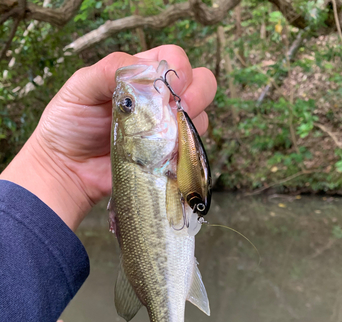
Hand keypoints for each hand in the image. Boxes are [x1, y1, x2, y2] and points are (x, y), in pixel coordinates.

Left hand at [1, 46, 216, 229]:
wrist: (67, 169)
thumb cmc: (69, 124)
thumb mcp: (80, 88)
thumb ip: (109, 70)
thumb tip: (144, 68)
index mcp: (140, 77)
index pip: (174, 59)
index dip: (179, 69)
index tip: (169, 86)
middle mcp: (159, 100)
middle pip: (200, 84)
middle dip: (197, 92)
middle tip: (179, 108)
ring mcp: (166, 130)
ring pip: (200, 117)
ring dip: (191, 122)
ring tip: (168, 132)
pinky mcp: (168, 156)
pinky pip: (191, 149)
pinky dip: (187, 148)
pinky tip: (168, 151)